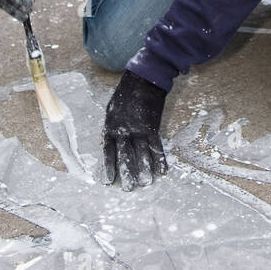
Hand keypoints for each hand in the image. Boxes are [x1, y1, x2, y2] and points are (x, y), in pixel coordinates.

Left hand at [103, 72, 167, 190]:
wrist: (143, 80)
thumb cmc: (125, 95)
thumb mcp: (112, 111)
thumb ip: (112, 128)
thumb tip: (110, 143)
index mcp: (111, 127)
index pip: (108, 152)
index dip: (109, 167)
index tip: (108, 181)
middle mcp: (124, 131)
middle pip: (125, 156)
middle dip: (127, 174)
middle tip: (129, 189)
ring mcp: (139, 130)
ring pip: (141, 154)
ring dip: (144, 170)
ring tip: (146, 184)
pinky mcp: (153, 128)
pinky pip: (157, 147)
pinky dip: (160, 159)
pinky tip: (162, 171)